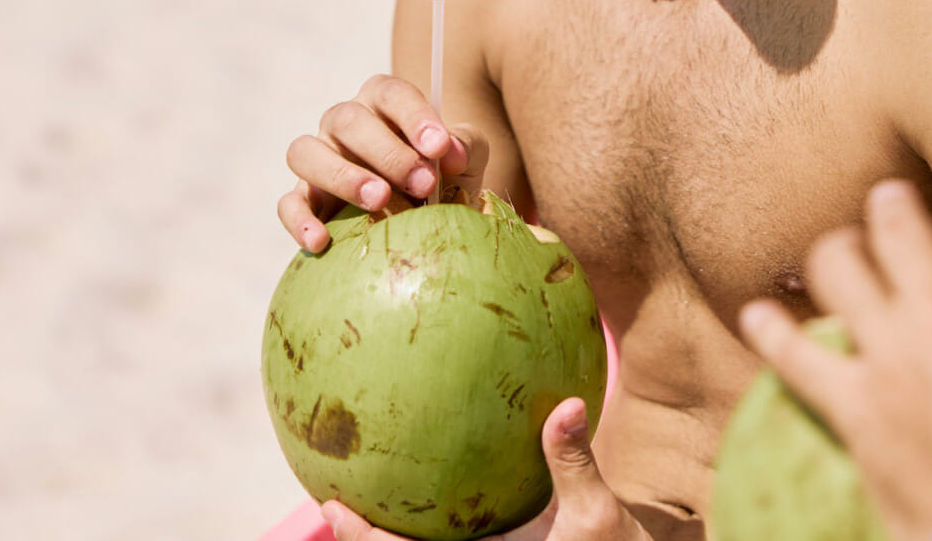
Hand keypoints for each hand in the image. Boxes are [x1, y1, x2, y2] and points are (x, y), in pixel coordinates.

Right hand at [279, 74, 490, 250]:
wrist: (423, 215)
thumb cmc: (445, 175)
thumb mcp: (465, 157)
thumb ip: (465, 145)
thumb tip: (453, 152)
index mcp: (382, 103)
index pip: (391, 93)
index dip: (414, 116)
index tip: (440, 147)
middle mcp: (344, 124)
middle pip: (348, 120)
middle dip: (388, 152)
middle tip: (424, 184)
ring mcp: (319, 158)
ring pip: (306, 152)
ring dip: (342, 175)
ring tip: (379, 201)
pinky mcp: (304, 199)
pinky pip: (288, 203)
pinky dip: (300, 220)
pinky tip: (321, 241)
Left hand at [319, 399, 649, 540]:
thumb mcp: (600, 514)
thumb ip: (574, 461)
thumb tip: (566, 404)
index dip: (362, 538)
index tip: (330, 506)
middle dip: (364, 537)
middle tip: (330, 500)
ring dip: (395, 536)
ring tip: (367, 494)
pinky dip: (435, 525)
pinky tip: (438, 486)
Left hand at [738, 180, 931, 540]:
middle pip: (897, 225)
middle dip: (890, 206)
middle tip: (887, 203)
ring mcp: (892, 354)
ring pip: (838, 267)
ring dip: (835, 253)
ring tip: (837, 254)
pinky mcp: (853, 404)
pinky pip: (793, 353)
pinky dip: (771, 330)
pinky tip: (758, 315)